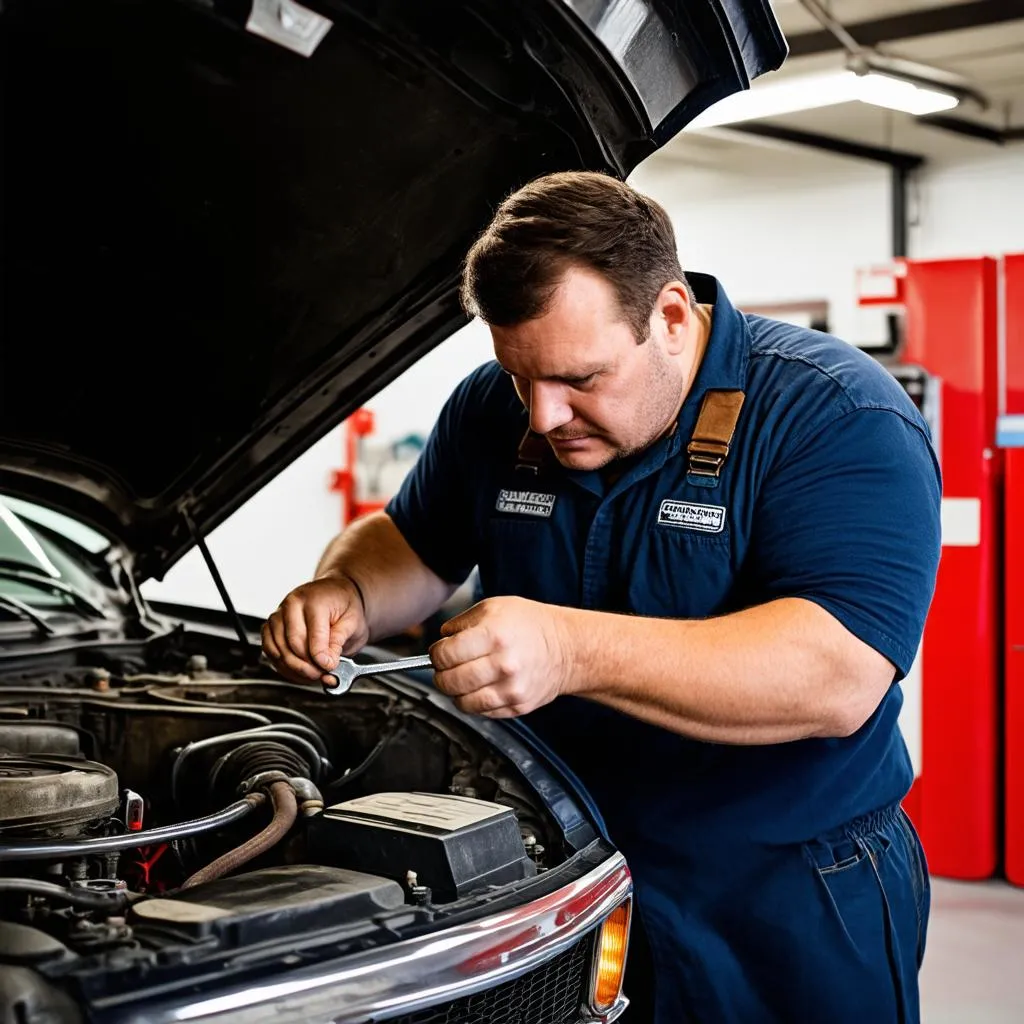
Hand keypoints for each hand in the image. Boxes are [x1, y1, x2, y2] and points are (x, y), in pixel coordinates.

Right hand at [262, 574, 368, 685]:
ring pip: (279, 651)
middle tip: (324, 673)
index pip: (313, 636)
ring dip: (296, 668)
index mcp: (314, 600)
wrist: (336, 593)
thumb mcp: (353, 622)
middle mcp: (292, 605)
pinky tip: (299, 670)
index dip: (322, 659)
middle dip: (309, 666)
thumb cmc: (344, 605)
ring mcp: (279, 615)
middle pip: (293, 646)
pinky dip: (283, 665)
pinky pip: (270, 651)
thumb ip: (338, 642)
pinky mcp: (271, 626)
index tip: (330, 668)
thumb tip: (327, 663)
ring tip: (313, 673)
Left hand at [429, 597, 571, 717]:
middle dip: (441, 673)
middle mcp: (503, 664)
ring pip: (462, 702)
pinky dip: (475, 701)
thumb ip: (461, 623)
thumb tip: (441, 640)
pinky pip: (481, 712)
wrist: (568, 648)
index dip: (435, 653)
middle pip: (449, 681)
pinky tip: (482, 686)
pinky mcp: (517, 705)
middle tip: (447, 666)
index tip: (439, 652)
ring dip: (456, 692)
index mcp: (493, 635)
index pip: (444, 655)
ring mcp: (511, 689)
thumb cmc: (531, 624)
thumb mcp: (494, 607)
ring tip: (463, 678)